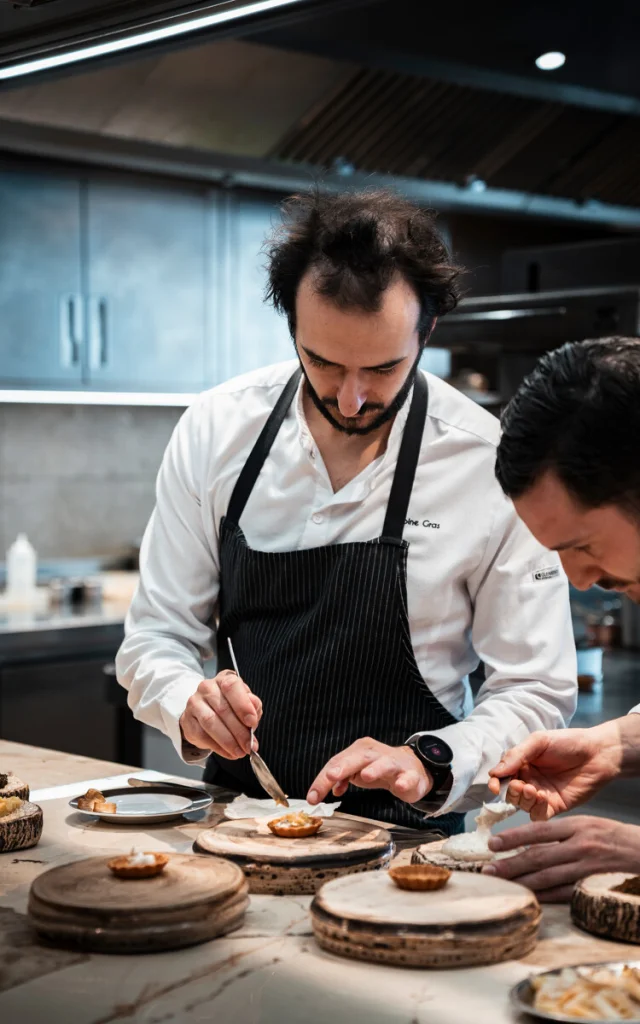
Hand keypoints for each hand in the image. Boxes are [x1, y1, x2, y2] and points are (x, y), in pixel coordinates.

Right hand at [179, 670, 261, 758]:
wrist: (204, 711)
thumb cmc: (230, 705)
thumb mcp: (245, 702)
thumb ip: (252, 706)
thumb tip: (253, 716)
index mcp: (224, 679)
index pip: (232, 687)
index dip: (243, 705)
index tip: (252, 722)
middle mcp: (207, 687)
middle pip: (223, 709)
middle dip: (239, 731)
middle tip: (249, 746)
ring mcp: (195, 703)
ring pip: (211, 722)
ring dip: (228, 741)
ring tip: (239, 752)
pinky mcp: (187, 720)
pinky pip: (202, 735)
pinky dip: (217, 747)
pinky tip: (228, 753)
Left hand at [306, 738, 432, 805]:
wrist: (412, 767)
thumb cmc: (379, 768)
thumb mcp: (357, 771)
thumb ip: (341, 778)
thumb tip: (331, 789)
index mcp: (360, 750)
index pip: (337, 762)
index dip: (323, 780)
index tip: (312, 798)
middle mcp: (376, 753)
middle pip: (358, 757)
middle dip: (344, 767)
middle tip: (331, 776)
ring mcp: (395, 763)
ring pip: (385, 763)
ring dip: (375, 769)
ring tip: (365, 776)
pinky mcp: (411, 775)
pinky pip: (408, 777)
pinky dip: (404, 781)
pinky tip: (399, 786)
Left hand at [483, 815, 639, 902]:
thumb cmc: (612, 836)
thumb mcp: (587, 824)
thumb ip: (560, 832)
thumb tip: (527, 840)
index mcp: (576, 827)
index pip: (538, 831)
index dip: (513, 837)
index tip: (492, 843)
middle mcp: (580, 846)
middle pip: (538, 856)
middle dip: (510, 864)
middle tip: (487, 870)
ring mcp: (586, 869)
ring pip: (547, 877)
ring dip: (521, 882)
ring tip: (500, 885)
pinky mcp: (592, 887)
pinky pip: (564, 894)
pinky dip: (544, 897)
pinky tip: (528, 898)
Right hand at [487, 722, 622, 820]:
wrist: (598, 753)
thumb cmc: (568, 742)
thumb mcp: (538, 741)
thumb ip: (516, 755)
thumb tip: (494, 772)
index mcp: (522, 764)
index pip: (502, 776)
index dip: (495, 782)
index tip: (494, 786)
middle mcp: (529, 780)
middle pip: (510, 794)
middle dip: (511, 792)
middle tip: (521, 785)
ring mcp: (542, 795)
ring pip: (522, 806)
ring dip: (524, 800)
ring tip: (535, 790)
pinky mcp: (555, 807)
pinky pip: (539, 816)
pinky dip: (536, 810)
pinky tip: (544, 798)